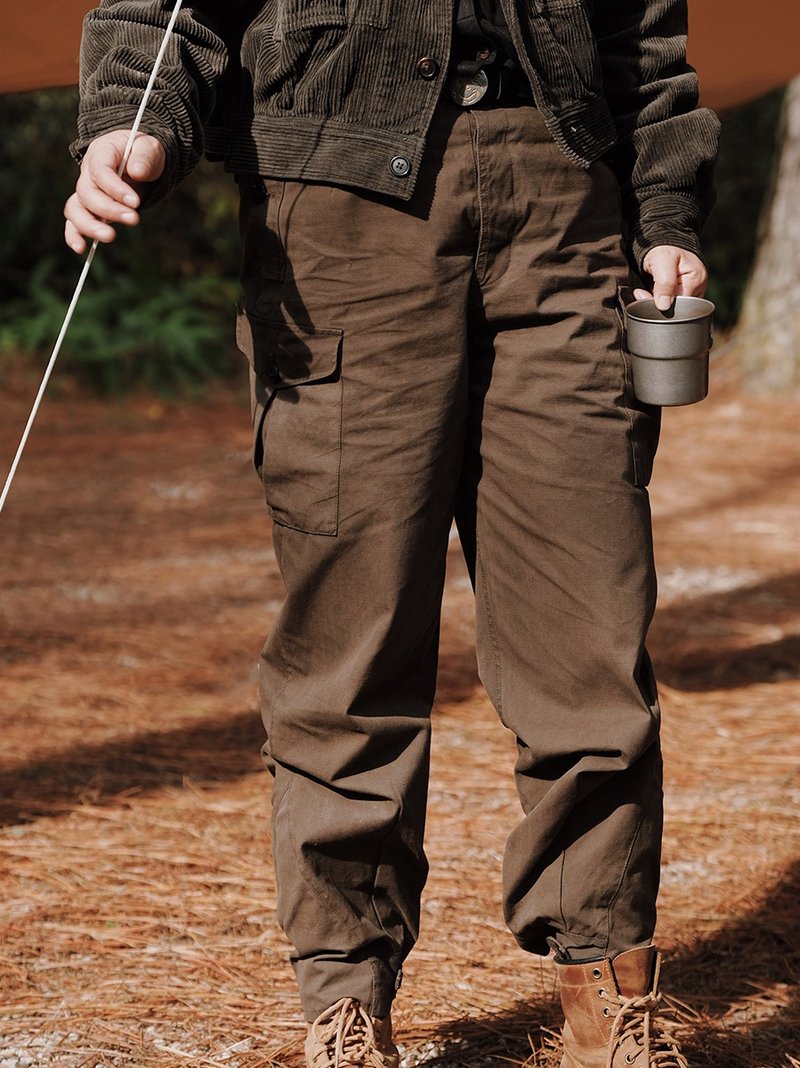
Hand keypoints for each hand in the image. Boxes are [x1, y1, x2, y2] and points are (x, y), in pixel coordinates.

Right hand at [64, 130, 165, 253]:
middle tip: (134, 219)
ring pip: (76, 210)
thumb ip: (145, 157)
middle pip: (87, 193)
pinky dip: (74, 235)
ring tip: (110, 237)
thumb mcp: (150, 148)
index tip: (135, 202)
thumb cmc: (143, 152)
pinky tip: (81, 249)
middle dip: (110, 210)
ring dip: (91, 226)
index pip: (100, 171)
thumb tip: (137, 172)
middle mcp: (87, 173)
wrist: (138, 159)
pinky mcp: (89, 209)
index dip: (115, 188)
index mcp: (100, 153)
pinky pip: (74, 222)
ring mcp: (86, 192)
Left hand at [633, 246, 707, 310]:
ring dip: (655, 303)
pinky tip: (651, 293)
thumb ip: (665, 282)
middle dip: (656, 303)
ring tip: (646, 290)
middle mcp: (697, 288)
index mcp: (696, 280)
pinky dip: (657, 301)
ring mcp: (691, 293)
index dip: (659, 304)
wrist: (662, 243)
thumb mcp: (663, 261)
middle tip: (641, 293)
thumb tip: (664, 306)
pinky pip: (670, 304)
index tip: (642, 294)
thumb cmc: (664, 249)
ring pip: (671, 308)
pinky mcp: (683, 294)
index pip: (678, 305)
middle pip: (676, 308)